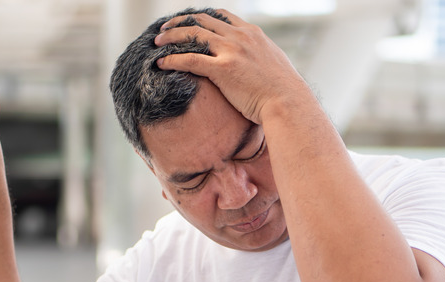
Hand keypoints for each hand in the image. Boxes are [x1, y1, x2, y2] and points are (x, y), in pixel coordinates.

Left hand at [154, 9, 307, 123]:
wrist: (288, 102)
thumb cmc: (282, 91)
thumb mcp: (272, 63)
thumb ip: (258, 56)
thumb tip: (253, 63)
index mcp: (251, 33)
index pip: (220, 15)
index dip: (199, 17)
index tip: (187, 22)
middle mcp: (240, 36)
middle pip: (202, 21)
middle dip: (180, 23)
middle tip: (164, 30)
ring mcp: (231, 51)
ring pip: (193, 35)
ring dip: (171, 37)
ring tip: (157, 43)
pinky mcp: (223, 69)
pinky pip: (190, 60)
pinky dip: (172, 59)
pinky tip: (160, 63)